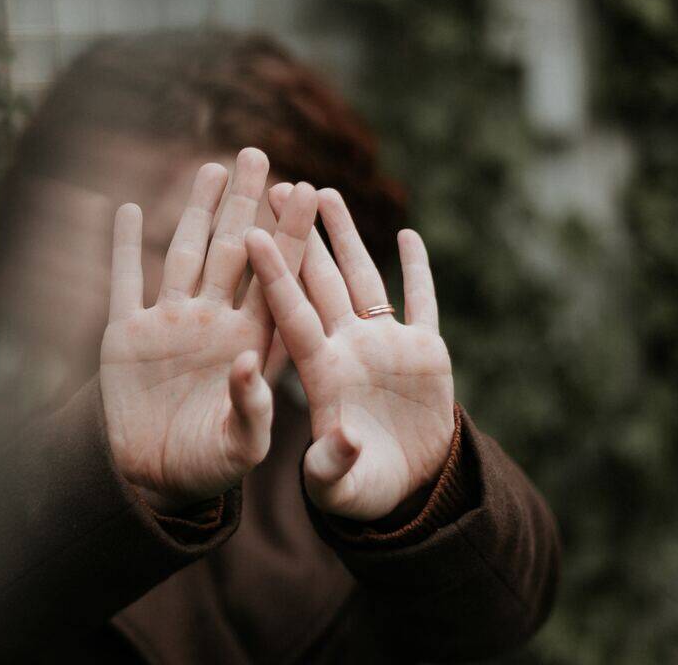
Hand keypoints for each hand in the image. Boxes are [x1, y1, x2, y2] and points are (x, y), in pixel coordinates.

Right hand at [100, 149, 317, 511]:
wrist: (154, 481)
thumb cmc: (210, 468)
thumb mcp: (241, 447)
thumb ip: (252, 408)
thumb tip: (250, 364)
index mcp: (251, 343)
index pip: (277, 278)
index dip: (291, 234)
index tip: (310, 191)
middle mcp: (214, 323)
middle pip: (234, 251)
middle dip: (246, 204)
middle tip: (259, 155)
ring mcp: (170, 324)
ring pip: (186, 254)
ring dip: (197, 212)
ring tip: (213, 168)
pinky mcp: (127, 335)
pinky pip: (126, 281)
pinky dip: (125, 247)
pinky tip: (131, 209)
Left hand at [248, 186, 454, 521]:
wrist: (404, 491)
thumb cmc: (358, 491)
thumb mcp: (338, 487)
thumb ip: (332, 464)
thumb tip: (343, 438)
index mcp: (320, 373)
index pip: (291, 313)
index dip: (274, 274)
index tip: (252, 233)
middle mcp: (347, 348)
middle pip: (319, 280)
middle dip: (301, 233)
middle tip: (277, 185)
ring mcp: (385, 346)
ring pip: (362, 277)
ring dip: (346, 236)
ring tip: (326, 192)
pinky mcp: (424, 352)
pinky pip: (421, 302)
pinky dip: (418, 270)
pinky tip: (408, 235)